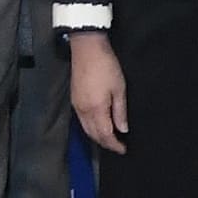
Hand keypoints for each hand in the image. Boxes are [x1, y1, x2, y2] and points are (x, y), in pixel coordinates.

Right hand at [71, 30, 129, 152]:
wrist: (86, 48)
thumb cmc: (106, 66)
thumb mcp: (119, 88)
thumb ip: (120, 111)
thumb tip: (122, 129)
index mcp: (96, 109)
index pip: (105, 135)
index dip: (114, 145)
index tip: (123, 149)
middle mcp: (83, 111)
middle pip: (93, 135)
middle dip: (105, 143)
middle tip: (118, 146)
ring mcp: (76, 106)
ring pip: (86, 129)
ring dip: (97, 137)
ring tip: (110, 139)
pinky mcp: (74, 99)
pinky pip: (82, 121)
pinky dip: (91, 128)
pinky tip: (98, 126)